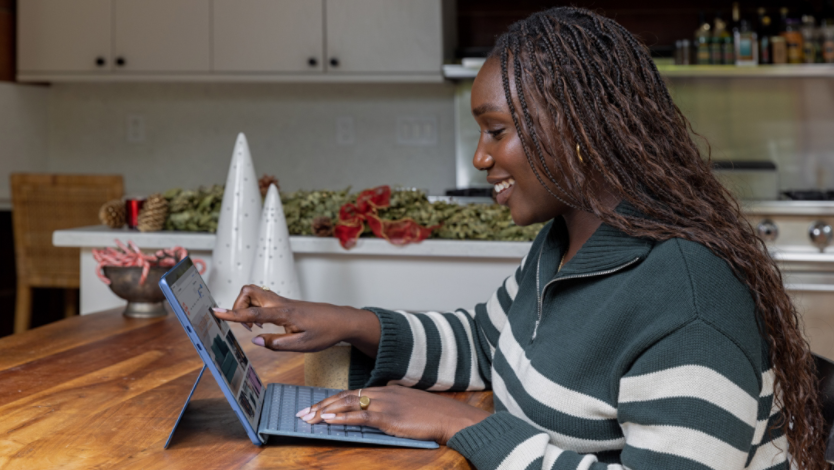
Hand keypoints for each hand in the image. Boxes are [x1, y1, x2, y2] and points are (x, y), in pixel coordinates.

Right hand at [211, 285, 380, 356]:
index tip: (216, 312)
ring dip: (247, 308)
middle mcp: (281, 303)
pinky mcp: (284, 303)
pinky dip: (255, 309)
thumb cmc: (325, 332)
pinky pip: (262, 299)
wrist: (342, 320)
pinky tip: (264, 324)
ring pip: (254, 293)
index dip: (233, 314)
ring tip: (256, 328)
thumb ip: (278, 344)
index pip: (253, 312)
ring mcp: (282, 301)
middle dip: (238, 306)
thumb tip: (256, 340)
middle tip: (246, 327)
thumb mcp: (302, 345)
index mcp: (284, 314)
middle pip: (249, 292)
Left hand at [295, 385, 490, 444]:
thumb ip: (391, 407)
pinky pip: (359, 415)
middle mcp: (382, 392)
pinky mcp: (388, 416)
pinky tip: (328, 420)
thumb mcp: (408, 405)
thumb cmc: (431, 414)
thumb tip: (376, 414)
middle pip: (345, 396)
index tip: (316, 406)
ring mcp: (384, 403)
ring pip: (348, 403)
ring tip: (308, 417)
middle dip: (321, 404)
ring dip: (325, 411)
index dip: (332, 399)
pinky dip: (341, 417)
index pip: (352, 393)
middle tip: (302, 412)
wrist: (449, 416)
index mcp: (385, 389)